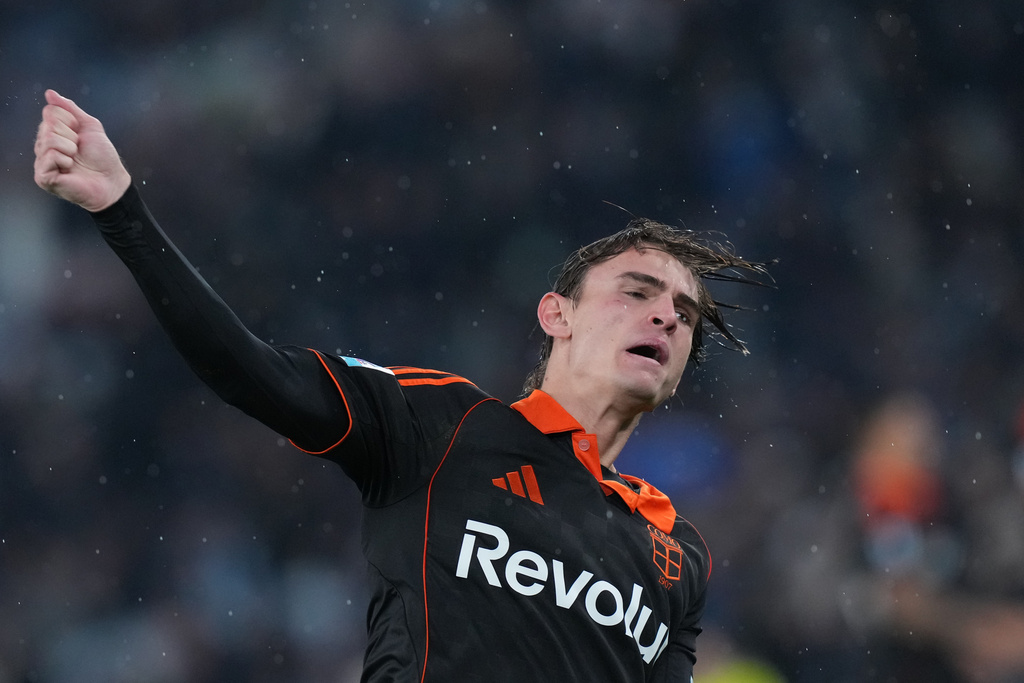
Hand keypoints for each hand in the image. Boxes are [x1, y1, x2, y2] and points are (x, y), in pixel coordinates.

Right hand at [33, 89, 131, 212]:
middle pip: (49, 124)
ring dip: (70, 148)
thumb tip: (50, 93)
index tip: (81, 136)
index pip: (50, 112)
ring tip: (75, 159)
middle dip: (71, 135)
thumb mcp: (89, 126)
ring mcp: (41, 162)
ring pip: (49, 139)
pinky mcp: (43, 177)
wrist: (112, 181)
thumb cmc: (102, 157)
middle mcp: (43, 146)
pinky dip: (65, 160)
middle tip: (79, 151)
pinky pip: (50, 155)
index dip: (71, 122)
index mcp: (52, 133)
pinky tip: (70, 168)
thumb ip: (70, 109)